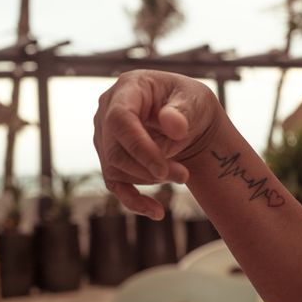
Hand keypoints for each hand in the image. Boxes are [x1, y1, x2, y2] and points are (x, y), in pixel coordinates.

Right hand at [93, 70, 220, 218]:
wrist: (190, 121)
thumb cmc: (191, 104)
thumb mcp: (195, 100)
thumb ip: (184, 111)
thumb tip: (172, 125)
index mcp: (128, 88)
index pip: (120, 119)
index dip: (138, 147)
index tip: (163, 169)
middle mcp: (108, 111)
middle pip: (115, 150)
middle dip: (149, 169)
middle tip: (183, 175)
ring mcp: (105, 136)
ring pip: (115, 169)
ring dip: (150, 180)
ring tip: (182, 175)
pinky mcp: (110, 159)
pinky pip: (115, 185)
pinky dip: (134, 201)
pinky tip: (157, 212)